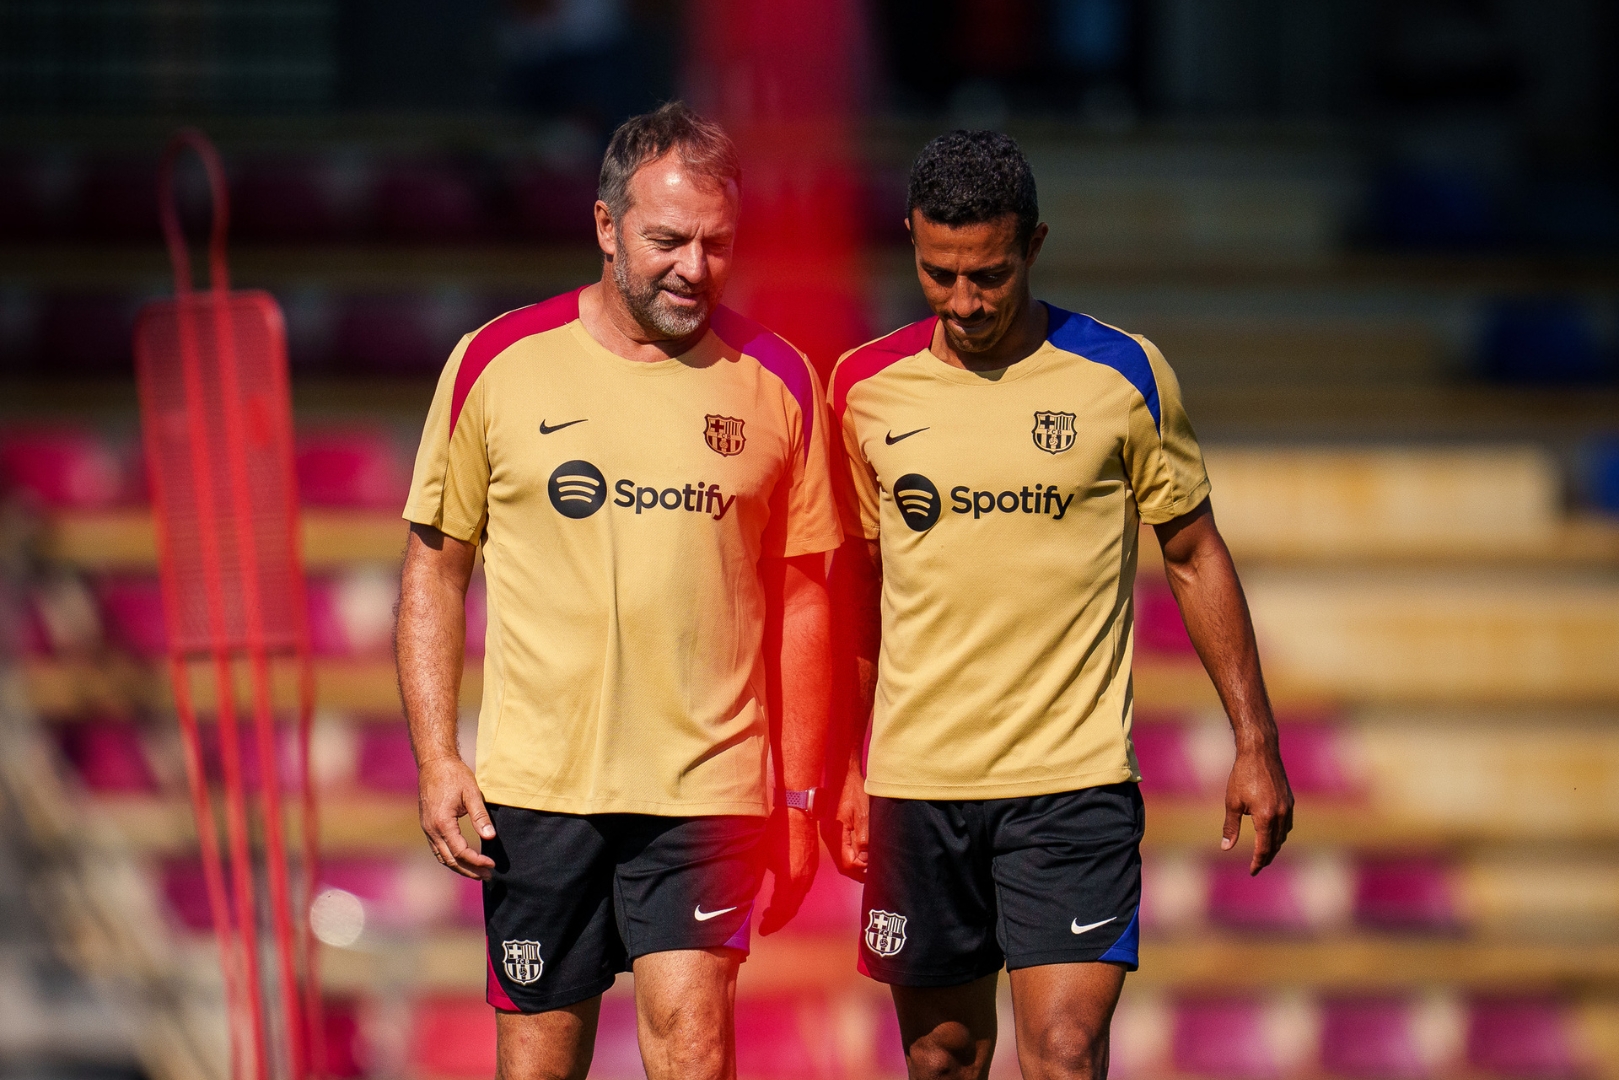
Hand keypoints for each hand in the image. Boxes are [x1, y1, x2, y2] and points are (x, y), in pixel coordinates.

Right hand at [418, 756, 496, 879]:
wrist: (433, 763)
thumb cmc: (454, 775)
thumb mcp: (472, 793)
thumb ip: (480, 816)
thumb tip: (490, 837)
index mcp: (442, 823)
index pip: (461, 851)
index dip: (477, 861)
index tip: (492, 865)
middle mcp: (431, 829)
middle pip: (450, 860)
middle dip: (469, 870)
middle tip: (487, 877)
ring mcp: (427, 829)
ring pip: (442, 857)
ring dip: (459, 867)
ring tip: (477, 873)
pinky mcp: (427, 826)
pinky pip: (438, 849)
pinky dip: (450, 858)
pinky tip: (462, 860)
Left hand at [760, 809, 818, 934]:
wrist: (798, 808)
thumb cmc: (776, 829)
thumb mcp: (760, 854)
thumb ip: (755, 878)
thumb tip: (745, 896)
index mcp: (790, 879)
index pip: (782, 910)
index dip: (771, 923)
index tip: (762, 930)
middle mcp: (804, 879)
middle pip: (792, 908)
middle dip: (778, 920)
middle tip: (765, 926)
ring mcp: (810, 872)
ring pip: (798, 899)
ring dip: (786, 909)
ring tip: (770, 913)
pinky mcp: (812, 865)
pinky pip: (803, 888)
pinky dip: (792, 897)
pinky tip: (782, 895)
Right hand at [820, 778, 868, 881]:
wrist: (842, 773)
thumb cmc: (854, 791)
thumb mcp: (864, 816)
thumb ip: (864, 841)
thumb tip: (866, 861)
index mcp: (835, 835)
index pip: (847, 865)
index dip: (862, 871)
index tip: (876, 869)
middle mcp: (828, 837)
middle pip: (842, 865)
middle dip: (859, 872)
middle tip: (875, 872)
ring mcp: (828, 834)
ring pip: (841, 859)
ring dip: (855, 865)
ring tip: (871, 864)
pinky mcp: (831, 830)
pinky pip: (840, 850)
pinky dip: (851, 856)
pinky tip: (862, 854)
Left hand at [1222, 745, 1293, 874]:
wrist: (1260, 751)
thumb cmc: (1242, 775)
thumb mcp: (1232, 802)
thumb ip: (1231, 827)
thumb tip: (1226, 847)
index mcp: (1266, 818)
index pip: (1264, 848)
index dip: (1258, 862)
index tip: (1252, 871)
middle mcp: (1281, 815)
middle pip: (1276, 844)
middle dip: (1266, 857)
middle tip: (1257, 866)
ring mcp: (1288, 807)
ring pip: (1284, 835)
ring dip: (1274, 846)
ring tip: (1264, 852)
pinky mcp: (1290, 799)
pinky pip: (1288, 823)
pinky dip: (1280, 832)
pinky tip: (1272, 832)